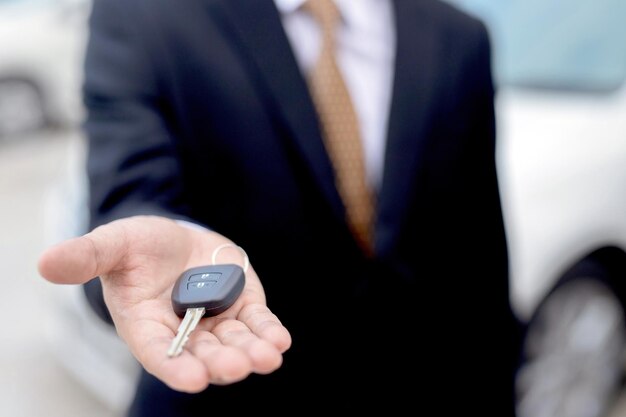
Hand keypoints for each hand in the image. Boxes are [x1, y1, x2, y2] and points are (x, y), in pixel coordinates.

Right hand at [37, 215, 291, 392]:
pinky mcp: (243, 305)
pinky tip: (279, 341)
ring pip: (235, 343)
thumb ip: (87, 256)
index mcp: (146, 324)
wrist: (175, 237)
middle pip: (202, 354)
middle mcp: (183, 331)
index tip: (192, 378)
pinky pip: (258, 323)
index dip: (175, 365)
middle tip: (234, 368)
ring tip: (266, 358)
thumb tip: (45, 263)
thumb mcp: (113, 244)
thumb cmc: (139, 247)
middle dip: (219, 362)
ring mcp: (216, 320)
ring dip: (251, 352)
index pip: (160, 352)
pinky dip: (268, 332)